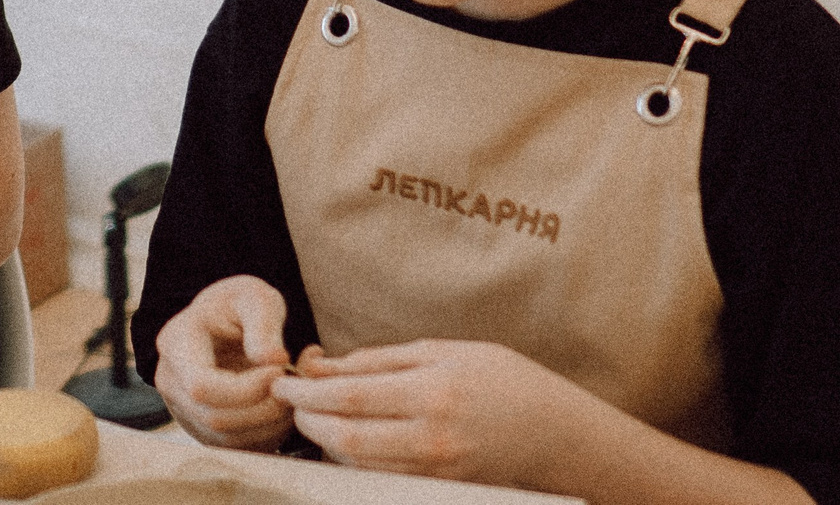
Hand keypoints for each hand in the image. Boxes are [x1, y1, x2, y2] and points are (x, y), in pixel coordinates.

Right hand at [152, 276, 296, 450]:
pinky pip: (233, 445)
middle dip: (264, 408)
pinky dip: (265, 434)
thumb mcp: (256, 297)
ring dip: (269, 424)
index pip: (201, 386)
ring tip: (289, 394)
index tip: (279, 370)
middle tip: (291, 386)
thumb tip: (273, 360)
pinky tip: (278, 407)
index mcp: (176, 342)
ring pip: (226, 437)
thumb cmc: (241, 305)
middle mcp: (171, 380)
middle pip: (215, 417)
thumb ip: (264, 325)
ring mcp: (182, 408)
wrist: (226, 320)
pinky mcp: (200, 427)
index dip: (246, 389)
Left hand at [272, 337, 603, 485]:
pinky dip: (354, 460)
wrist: (557, 433)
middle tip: (289, 401)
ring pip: (359, 464)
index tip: (283, 381)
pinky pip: (382, 478)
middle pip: (346, 438)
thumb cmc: (502, 379)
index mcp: (432, 391)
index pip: (349, 397)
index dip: (306, 392)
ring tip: (313, 417)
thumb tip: (326, 365)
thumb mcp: (444, 351)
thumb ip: (382, 359)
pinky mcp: (441, 488)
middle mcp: (432, 437)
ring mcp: (437, 469)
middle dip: (307, 420)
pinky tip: (345, 439)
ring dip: (325, 442)